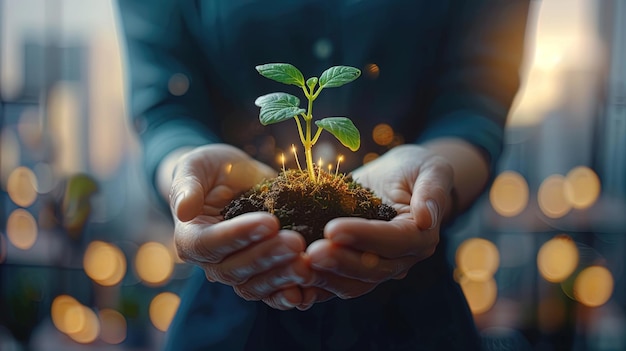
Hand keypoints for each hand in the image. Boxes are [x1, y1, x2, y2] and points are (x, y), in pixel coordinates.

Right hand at [170, 144, 311, 309]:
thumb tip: (183, 209)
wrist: (234, 179)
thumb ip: (187, 186)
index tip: (270, 222)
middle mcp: (212, 262)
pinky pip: (273, 293)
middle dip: (267, 257)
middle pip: (235, 270)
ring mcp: (238, 270)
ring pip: (255, 286)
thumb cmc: (211, 170)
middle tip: (296, 242)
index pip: (210, 244)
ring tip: (307, 264)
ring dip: (282, 277)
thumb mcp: (195, 167)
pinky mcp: (262, 273)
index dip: (239, 236)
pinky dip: (291, 295)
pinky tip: (310, 290)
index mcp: (191, 238)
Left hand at [298, 144, 453, 308]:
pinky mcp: (355, 268)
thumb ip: (432, 190)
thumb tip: (427, 218)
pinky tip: (292, 282)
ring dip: (325, 278)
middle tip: (310, 252)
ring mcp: (377, 268)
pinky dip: (316, 288)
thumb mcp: (431, 169)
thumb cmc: (414, 169)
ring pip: (353, 284)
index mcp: (420, 236)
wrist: (396, 179)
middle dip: (340, 262)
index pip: (393, 241)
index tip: (333, 228)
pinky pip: (336, 285)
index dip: (364, 237)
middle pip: (372, 269)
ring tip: (298, 265)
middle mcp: (401, 259)